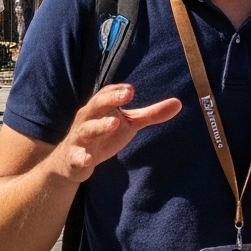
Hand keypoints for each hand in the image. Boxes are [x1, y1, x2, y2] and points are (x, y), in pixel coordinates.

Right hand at [46, 84, 180, 184]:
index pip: (107, 93)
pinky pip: (76, 156)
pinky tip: (87, 160)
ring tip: (113, 123)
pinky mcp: (74, 158)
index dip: (118, 91)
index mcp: (100, 107)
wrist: (71, 161)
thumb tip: (179, 103)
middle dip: (111, 99)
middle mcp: (87, 118)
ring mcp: (80, 138)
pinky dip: (80, 157)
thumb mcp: (128, 124)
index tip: (132, 89)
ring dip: (99, 125)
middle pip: (96, 105)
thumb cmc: (104, 135)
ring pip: (87, 129)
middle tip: (127, 96)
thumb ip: (151, 114)